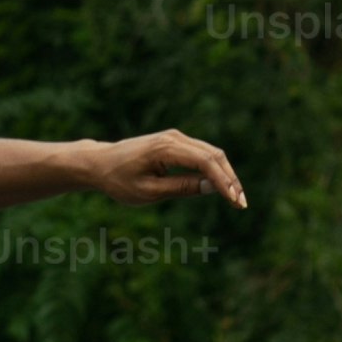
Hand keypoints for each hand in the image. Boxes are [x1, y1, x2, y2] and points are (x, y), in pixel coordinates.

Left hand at [87, 130, 246, 209]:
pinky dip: (214, 169)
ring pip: (211, 153)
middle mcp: (174, 137)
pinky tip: (222, 187)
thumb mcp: (148, 192)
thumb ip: (181, 188)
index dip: (224, 182)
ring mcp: (176, 137)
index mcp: (166, 149)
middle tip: (241, 203)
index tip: (236, 202)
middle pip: (214, 155)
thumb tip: (212, 187)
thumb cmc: (119, 180)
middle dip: (230, 179)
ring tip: (236, 198)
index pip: (205, 162)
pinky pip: (202, 153)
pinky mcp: (175, 142)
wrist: (99, 163)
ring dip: (225, 174)